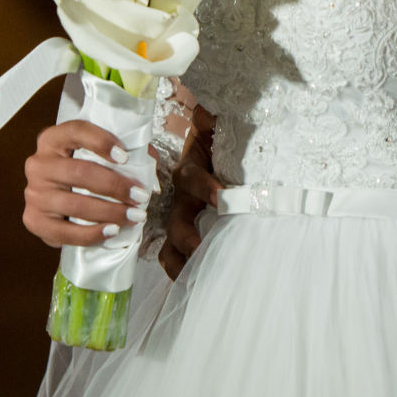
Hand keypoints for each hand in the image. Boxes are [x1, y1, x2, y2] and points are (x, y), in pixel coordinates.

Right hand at [21, 119, 148, 247]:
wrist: (55, 201)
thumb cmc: (82, 172)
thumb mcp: (97, 155)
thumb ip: (122, 154)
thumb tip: (150, 171)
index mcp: (52, 139)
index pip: (76, 131)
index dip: (101, 141)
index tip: (125, 156)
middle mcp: (38, 164)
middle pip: (80, 172)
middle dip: (115, 186)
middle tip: (140, 196)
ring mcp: (33, 194)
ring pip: (75, 204)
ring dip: (110, 212)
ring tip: (135, 216)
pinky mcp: (34, 221)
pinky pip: (65, 232)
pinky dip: (91, 234)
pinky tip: (112, 231)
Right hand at [160, 105, 220, 278]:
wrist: (215, 157)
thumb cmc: (217, 146)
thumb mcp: (216, 130)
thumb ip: (212, 121)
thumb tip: (205, 109)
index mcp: (190, 172)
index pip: (192, 178)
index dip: (205, 186)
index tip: (224, 196)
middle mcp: (181, 198)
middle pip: (176, 217)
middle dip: (186, 233)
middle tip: (198, 245)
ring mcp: (181, 219)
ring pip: (172, 241)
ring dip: (180, 258)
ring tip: (193, 276)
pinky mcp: (185, 237)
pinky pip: (174, 257)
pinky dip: (180, 272)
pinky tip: (190, 287)